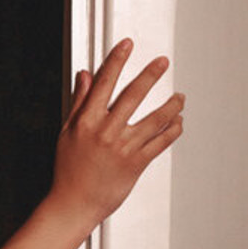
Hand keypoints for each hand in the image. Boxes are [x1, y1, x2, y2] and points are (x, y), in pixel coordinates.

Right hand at [51, 40, 183, 228]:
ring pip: (154, 119)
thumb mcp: (67, 132)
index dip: (116, 61)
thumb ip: (79, 101)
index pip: (104, 83)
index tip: (126, 45)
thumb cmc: (68, 169)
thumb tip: (85, 75)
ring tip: (180, 96)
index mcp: (87, 121)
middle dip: (150, 75)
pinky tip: (178, 122)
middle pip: (133, 96)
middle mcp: (106, 132)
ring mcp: (123, 147)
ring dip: (171, 105)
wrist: (74, 203)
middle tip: (162, 62)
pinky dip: (173, 130)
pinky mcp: (136, 163)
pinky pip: (161, 143)